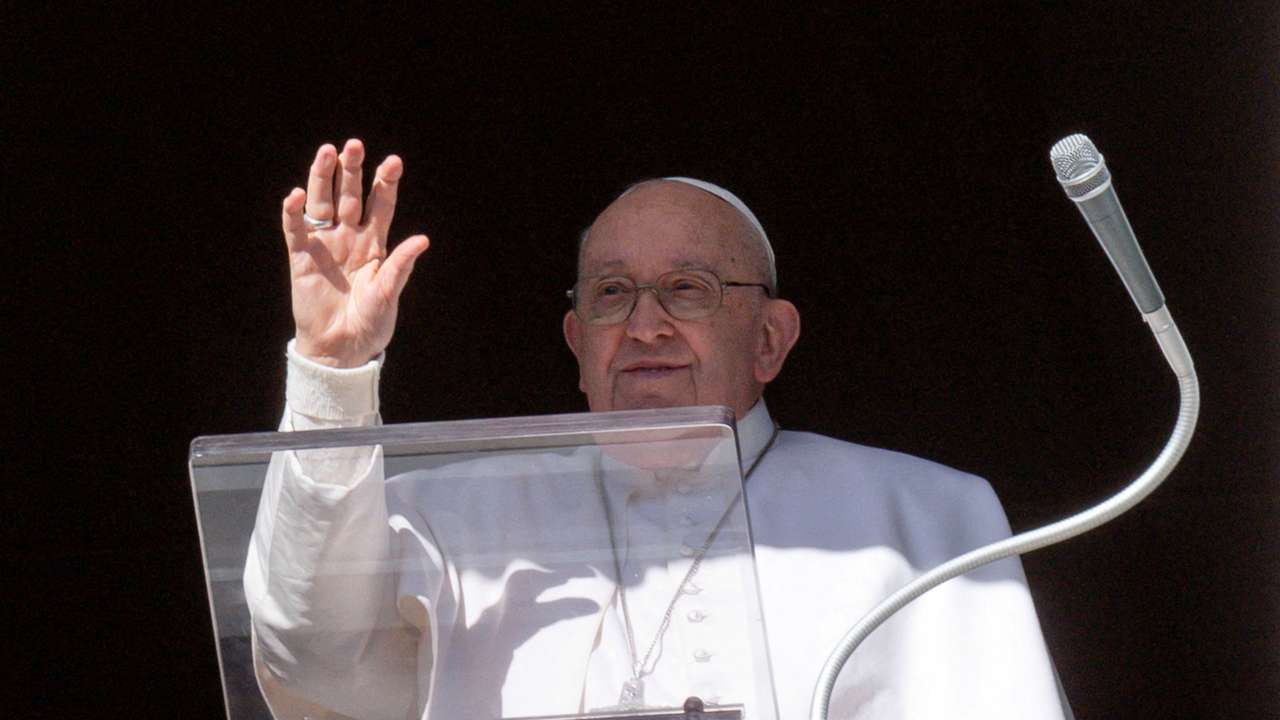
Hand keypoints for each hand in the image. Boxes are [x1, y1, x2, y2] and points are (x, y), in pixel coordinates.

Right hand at [282, 139, 429, 366]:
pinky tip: (296, 194)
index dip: (386, 183)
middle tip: (355, 145)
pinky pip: (295, 229)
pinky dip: (293, 212)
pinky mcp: (302, 257)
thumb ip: (400, 266)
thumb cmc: (370, 323)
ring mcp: (325, 244)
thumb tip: (422, 239)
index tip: (394, 162)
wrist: (342, 348)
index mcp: (375, 244)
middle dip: (353, 171)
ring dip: (323, 178)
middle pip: (350, 195)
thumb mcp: (389, 294)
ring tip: (327, 151)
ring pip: (322, 203)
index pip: (381, 205)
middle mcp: (349, 237)